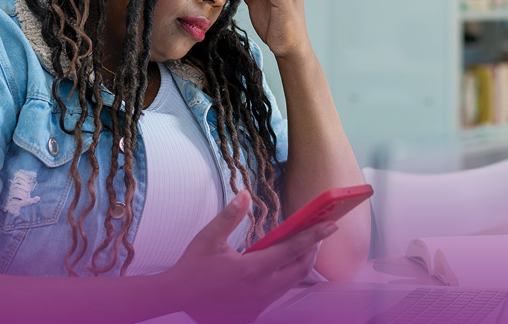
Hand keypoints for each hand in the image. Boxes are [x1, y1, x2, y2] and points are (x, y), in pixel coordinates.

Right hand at [160, 191, 336, 323]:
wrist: (177, 299)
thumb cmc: (192, 269)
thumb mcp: (209, 238)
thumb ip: (230, 216)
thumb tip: (245, 194)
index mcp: (253, 269)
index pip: (292, 249)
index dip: (314, 235)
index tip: (330, 225)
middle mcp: (261, 288)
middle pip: (300, 269)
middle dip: (312, 251)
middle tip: (317, 235)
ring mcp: (259, 303)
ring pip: (290, 284)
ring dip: (299, 266)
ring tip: (301, 250)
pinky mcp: (253, 312)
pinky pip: (276, 295)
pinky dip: (283, 280)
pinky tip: (277, 271)